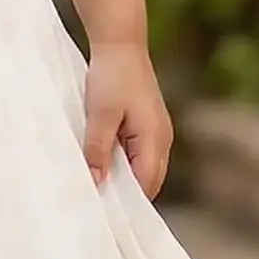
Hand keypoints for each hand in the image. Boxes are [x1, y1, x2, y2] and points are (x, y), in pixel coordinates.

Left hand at [83, 37, 172, 199]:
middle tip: (96, 205)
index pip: (146, 185)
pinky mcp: (148, 125)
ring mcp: (157, 132)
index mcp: (154, 139)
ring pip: (143, 168)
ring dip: (123, 177)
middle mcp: (162, 139)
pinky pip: (138, 154)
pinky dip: (123, 162)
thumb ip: (98, 149)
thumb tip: (96, 182)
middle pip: (147, 181)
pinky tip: (102, 162)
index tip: (104, 215)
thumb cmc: (111, 76)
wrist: (120, 44)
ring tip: (96, 186)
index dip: (127, 203)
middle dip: (125, 195)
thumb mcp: (100, 114)